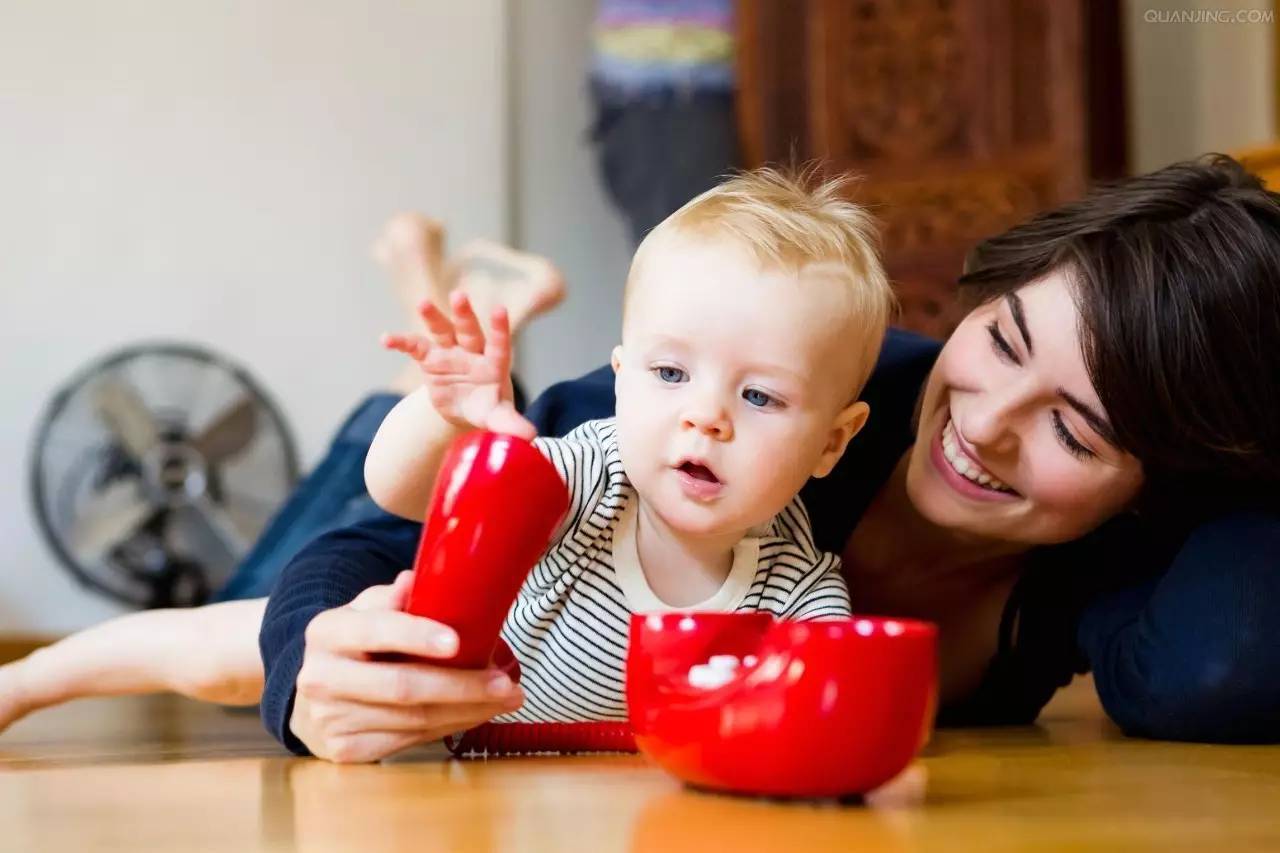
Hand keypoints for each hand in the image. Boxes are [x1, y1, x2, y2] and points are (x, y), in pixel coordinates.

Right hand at [289, 571, 523, 762]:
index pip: (374, 631)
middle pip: (401, 686)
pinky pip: (410, 740)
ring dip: (467, 710)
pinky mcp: (345, 751)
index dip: (416, 636)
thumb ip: (391, 598)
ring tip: (505, 698)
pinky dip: (450, 727)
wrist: (310, 699)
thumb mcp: (364, 612)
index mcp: (326, 631)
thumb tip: (415, 581)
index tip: (458, 642)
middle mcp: (321, 677)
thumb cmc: (354, 646)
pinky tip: (476, 714)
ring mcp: (331, 719)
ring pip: (413, 719)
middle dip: (460, 686)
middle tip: (505, 683)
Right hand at [382, 290, 534, 439]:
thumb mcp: (497, 417)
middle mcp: (472, 351)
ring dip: (432, 317)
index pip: (499, 343)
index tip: (499, 310)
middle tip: (459, 295)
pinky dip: (401, 341)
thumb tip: (530, 436)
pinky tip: (386, 339)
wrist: (463, 408)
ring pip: (442, 329)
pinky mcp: (429, 358)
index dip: (499, 328)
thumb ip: (511, 423)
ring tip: (423, 303)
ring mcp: (449, 352)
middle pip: (469, 330)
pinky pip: (414, 346)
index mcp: (494, 363)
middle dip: (464, 313)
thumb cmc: (486, 408)